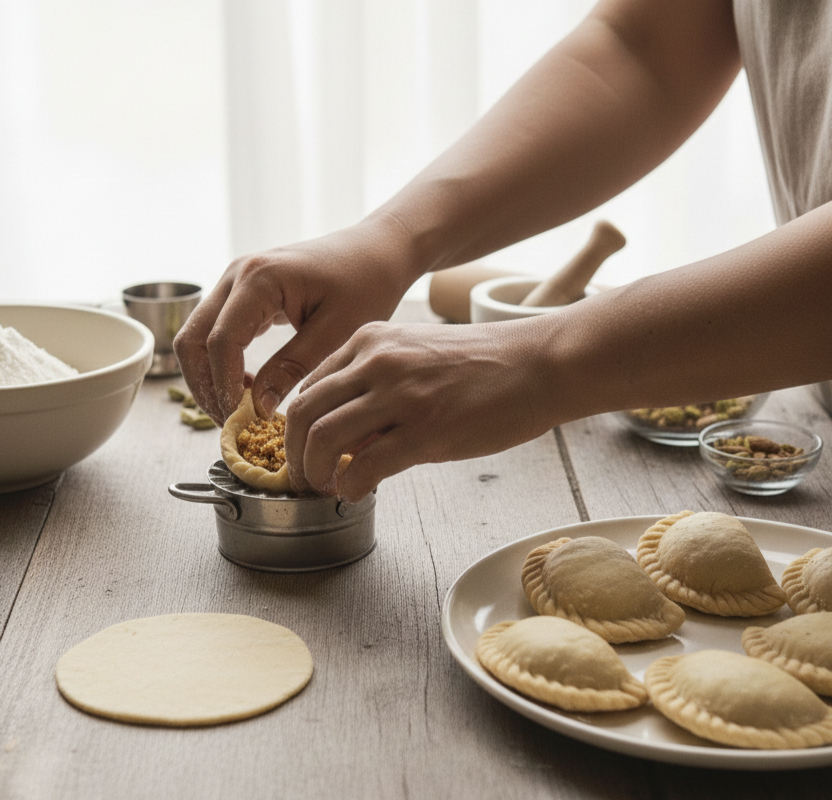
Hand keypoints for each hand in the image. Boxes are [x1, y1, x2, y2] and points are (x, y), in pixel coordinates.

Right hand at [173, 217, 416, 424]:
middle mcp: (236, 274)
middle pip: (191, 339)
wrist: (377, 251)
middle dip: (205, 386)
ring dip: (209, 376)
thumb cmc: (367, 283)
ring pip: (196, 337)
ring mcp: (235, 281)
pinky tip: (250, 387)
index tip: (244, 420)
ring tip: (241, 410)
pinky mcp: (242, 292)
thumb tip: (258, 406)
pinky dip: (222, 363)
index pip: (220, 342)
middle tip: (232, 423)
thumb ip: (293, 366)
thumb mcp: (337, 330)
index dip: (225, 387)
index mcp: (259, 278)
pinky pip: (215, 331)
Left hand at [283, 317, 558, 500]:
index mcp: (370, 340)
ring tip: (326, 487)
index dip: (297, 425)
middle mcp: (377, 362)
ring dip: (314, 472)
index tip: (303, 450)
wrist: (538, 364)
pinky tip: (356, 492)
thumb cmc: (484, 364)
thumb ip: (375, 386)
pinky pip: (364, 466)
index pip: (309, 385)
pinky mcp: (425, 431)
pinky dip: (349, 486)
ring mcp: (400, 395)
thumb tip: (347, 436)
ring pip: (322, 438)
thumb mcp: (416, 355)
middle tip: (303, 477)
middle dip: (293, 454)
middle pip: (303, 412)